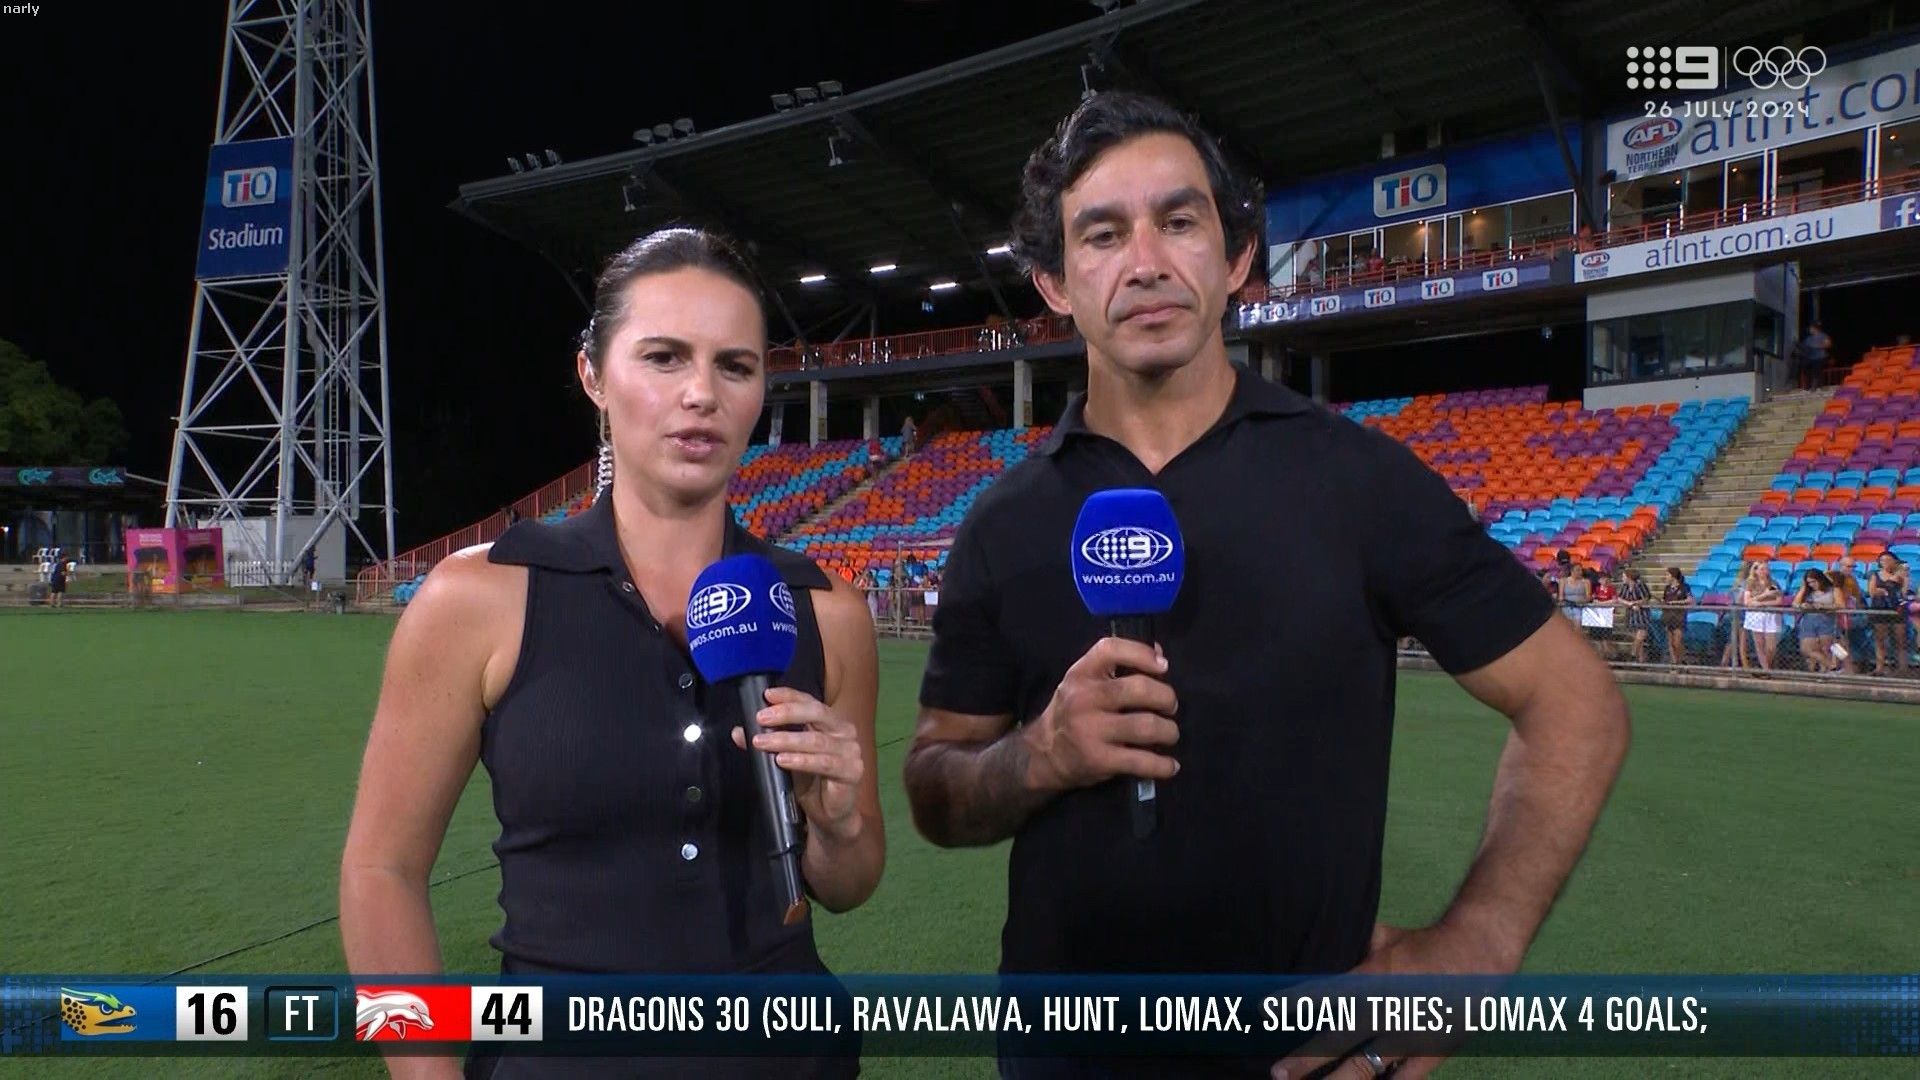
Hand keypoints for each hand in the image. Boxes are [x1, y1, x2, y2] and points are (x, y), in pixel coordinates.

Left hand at [733, 686, 863, 841]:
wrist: (829, 814)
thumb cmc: (810, 781)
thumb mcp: (786, 757)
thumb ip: (767, 742)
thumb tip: (739, 732)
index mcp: (831, 722)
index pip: (810, 702)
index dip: (789, 696)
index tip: (767, 695)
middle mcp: (844, 731)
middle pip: (816, 713)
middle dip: (786, 713)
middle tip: (761, 718)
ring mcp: (851, 751)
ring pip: (816, 740)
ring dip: (786, 740)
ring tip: (762, 742)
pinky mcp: (852, 772)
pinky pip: (824, 763)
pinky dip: (801, 760)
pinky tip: (783, 760)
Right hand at [1023, 636, 1178, 792]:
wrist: (1045, 754)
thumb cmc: (1074, 712)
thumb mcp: (1085, 682)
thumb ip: (1118, 666)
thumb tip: (1160, 655)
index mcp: (1081, 674)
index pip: (1111, 649)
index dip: (1142, 653)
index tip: (1164, 666)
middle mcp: (1083, 699)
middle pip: (1139, 689)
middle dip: (1166, 698)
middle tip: (1170, 707)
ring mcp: (1090, 731)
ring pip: (1146, 726)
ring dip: (1169, 731)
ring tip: (1170, 734)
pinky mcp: (1099, 760)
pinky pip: (1142, 762)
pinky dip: (1163, 765)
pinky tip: (1170, 765)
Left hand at [1271, 921, 1523, 1079]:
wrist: (1480, 952)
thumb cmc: (1424, 944)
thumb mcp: (1384, 937)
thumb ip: (1353, 949)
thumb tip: (1321, 955)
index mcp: (1375, 975)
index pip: (1328, 997)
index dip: (1298, 1008)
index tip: (1270, 1018)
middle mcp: (1390, 1007)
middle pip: (1341, 1039)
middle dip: (1307, 1059)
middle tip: (1278, 1073)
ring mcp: (1412, 1033)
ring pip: (1368, 1067)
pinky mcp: (1432, 1052)